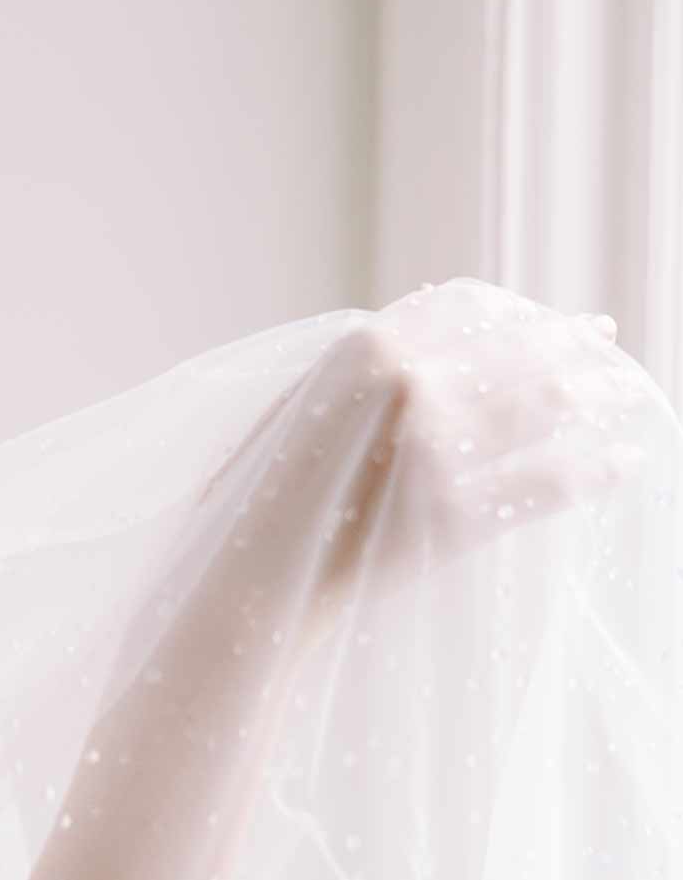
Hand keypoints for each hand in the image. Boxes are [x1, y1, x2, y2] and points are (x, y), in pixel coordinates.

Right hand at [243, 280, 645, 651]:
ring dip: (602, 394)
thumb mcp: (300, 396)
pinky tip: (623, 462)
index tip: (549, 319)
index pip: (471, 305)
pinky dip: (596, 469)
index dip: (519, 309)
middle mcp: (407, 386)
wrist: (248, 577)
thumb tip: (433, 302)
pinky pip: (548, 483)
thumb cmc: (262, 489)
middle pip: (523, 346)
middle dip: (578, 342)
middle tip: (610, 343)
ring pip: (548, 406)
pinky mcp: (456, 517)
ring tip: (631, 394)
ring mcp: (434, 451)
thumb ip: (363, 356)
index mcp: (364, 348)